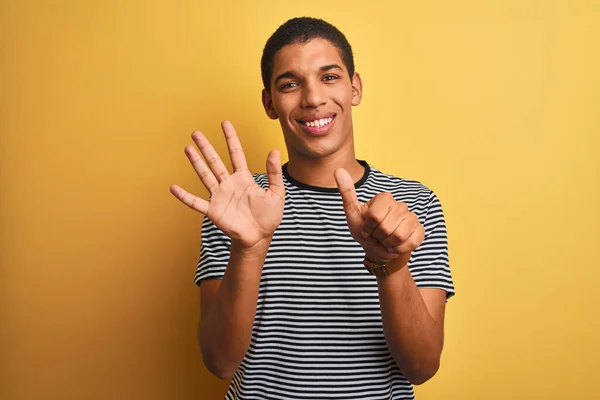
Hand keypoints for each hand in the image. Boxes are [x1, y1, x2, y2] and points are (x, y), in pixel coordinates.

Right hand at [170, 121, 284, 249]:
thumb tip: (274, 151)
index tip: (225, 123)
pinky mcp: (213, 210)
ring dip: (196, 163)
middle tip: (196, 132)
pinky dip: (184, 196)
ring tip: (187, 148)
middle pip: (215, 161)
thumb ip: (274, 173)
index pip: (236, 153)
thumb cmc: (269, 217)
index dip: (231, 139)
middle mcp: (228, 184)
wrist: (260, 238)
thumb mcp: (276, 193)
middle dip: (206, 147)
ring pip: (205, 176)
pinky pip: (196, 202)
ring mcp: (219, 196)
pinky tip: (173, 188)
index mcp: (243, 178)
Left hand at [334, 168, 424, 265]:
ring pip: (399, 236)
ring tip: (385, 240)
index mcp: (384, 198)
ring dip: (388, 244)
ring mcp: (411, 217)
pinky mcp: (419, 230)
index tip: (366, 228)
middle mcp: (400, 205)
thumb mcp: (352, 212)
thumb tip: (338, 169)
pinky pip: (411, 242)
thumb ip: (347, 192)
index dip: (368, 228)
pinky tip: (395, 246)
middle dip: (378, 237)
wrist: (377, 248)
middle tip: (376, 235)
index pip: (375, 216)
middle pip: (386, 228)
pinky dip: (400, 249)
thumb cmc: (364, 230)